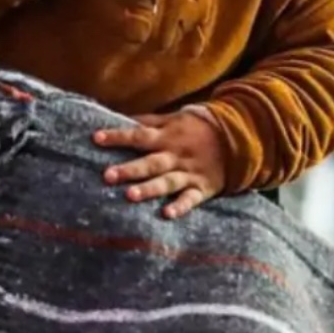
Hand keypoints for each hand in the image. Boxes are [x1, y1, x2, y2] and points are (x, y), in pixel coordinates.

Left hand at [94, 108, 226, 218]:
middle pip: (150, 163)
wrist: (238, 138)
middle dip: (130, 169)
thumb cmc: (197, 128)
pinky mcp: (202, 188)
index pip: (139, 135)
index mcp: (167, 137)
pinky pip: (190, 199)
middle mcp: (176, 155)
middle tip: (106, 176)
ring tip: (129, 196)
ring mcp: (189, 173)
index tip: (95, 138)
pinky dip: (180, 207)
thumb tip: (119, 118)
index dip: (118, 136)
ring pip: (167, 182)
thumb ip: (148, 122)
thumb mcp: (174, 119)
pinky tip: (167, 214)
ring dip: (149, 189)